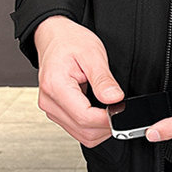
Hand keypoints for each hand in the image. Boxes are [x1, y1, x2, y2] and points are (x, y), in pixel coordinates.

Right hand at [34, 15, 123, 146]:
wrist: (54, 37)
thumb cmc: (70, 41)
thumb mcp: (93, 54)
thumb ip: (103, 79)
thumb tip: (115, 98)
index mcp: (55, 86)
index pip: (84, 117)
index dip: (107, 119)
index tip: (122, 111)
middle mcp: (49, 102)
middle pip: (83, 131)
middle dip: (106, 126)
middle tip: (121, 110)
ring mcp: (51, 108)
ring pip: (80, 134)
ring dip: (100, 128)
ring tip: (111, 109)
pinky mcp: (56, 111)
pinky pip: (76, 128)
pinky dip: (92, 125)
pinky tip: (100, 111)